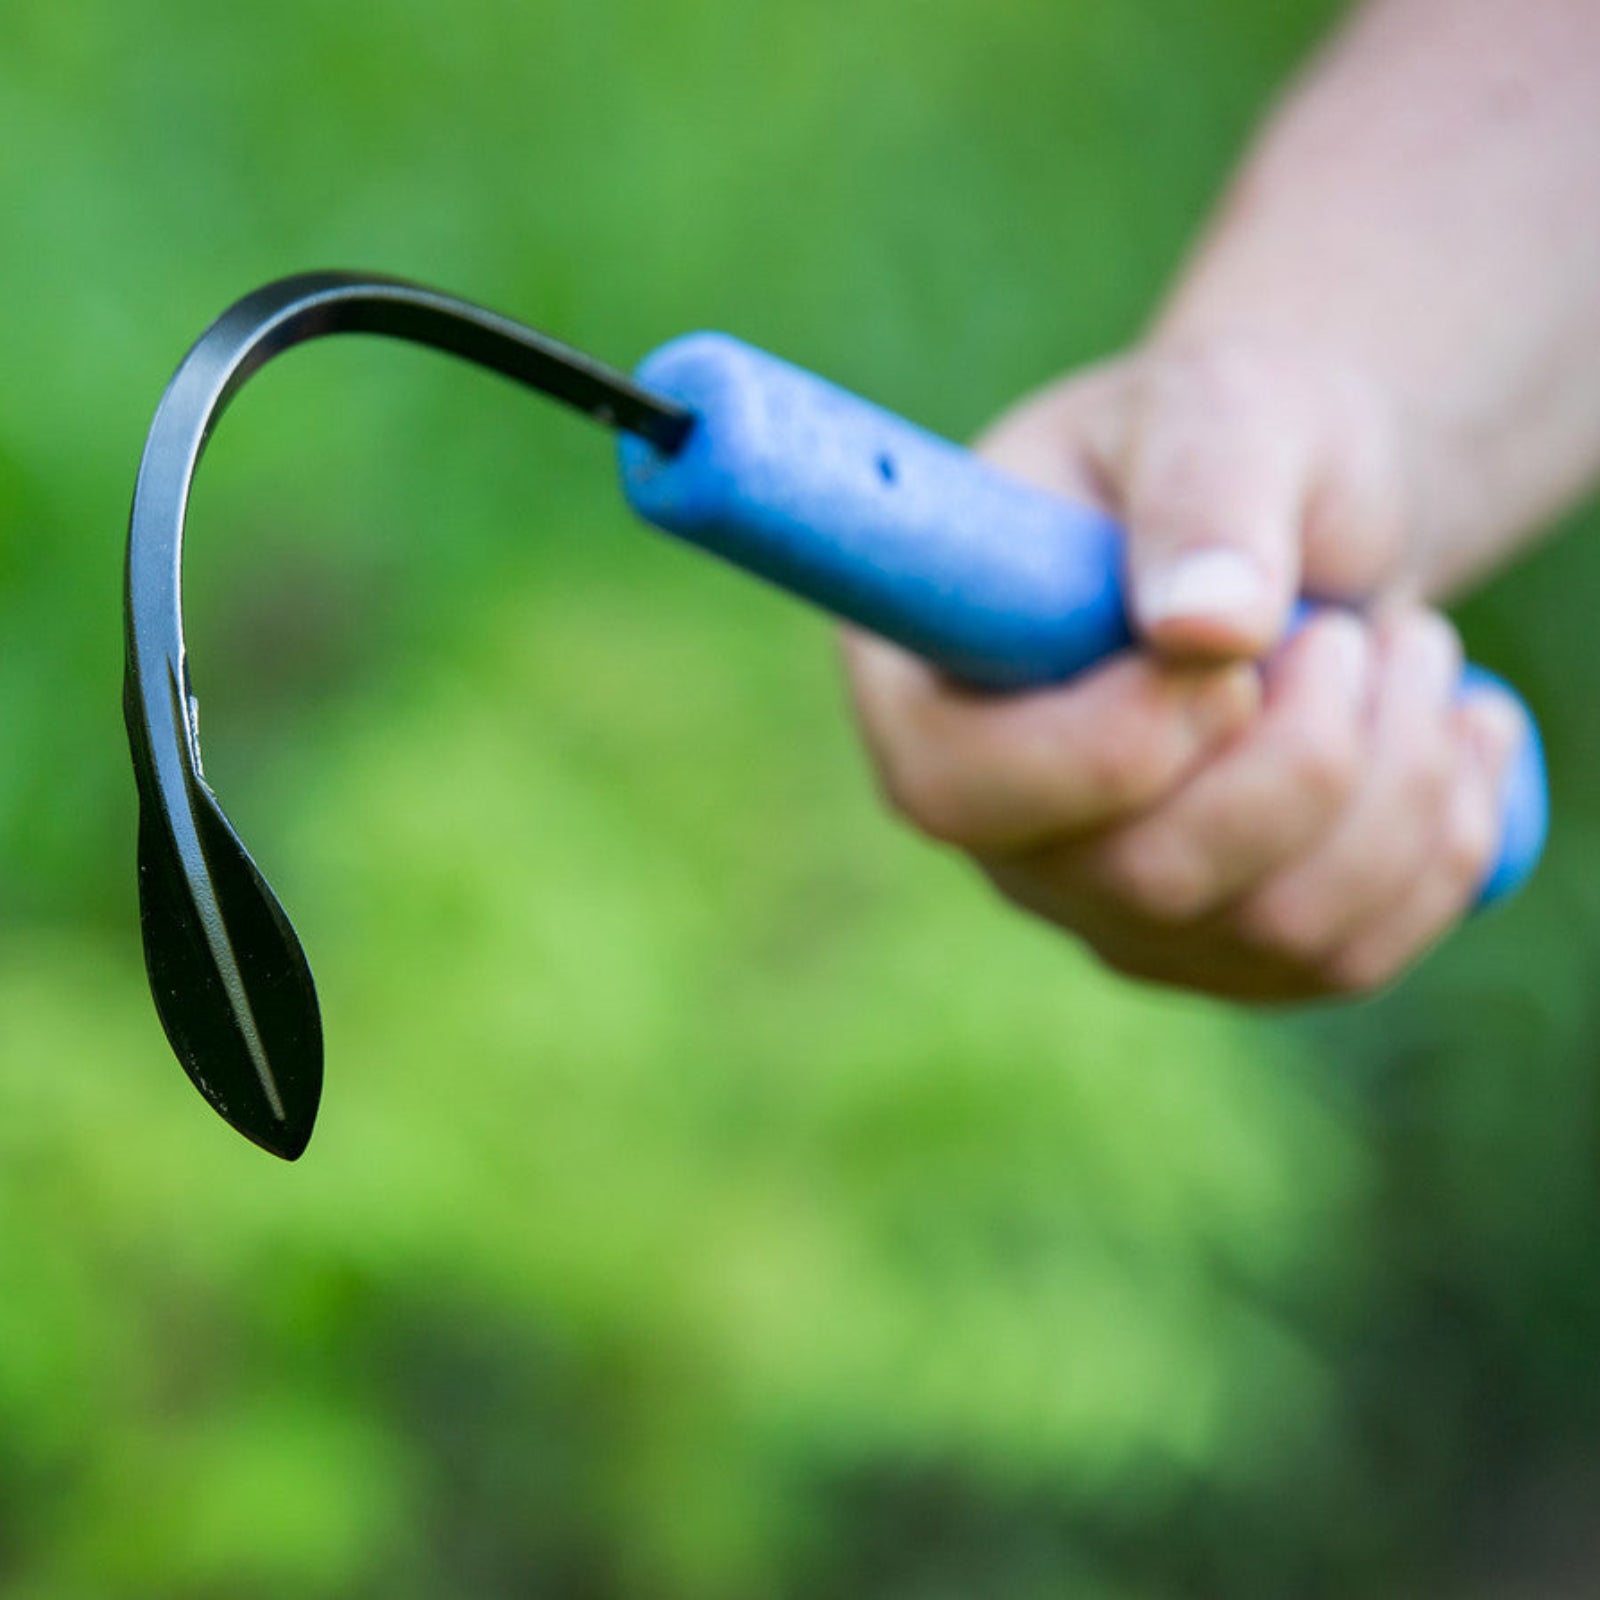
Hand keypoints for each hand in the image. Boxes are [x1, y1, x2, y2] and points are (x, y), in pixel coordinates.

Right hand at [843, 341, 1525, 1000]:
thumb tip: (1205, 624)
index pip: (956, 789)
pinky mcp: (1219, 952)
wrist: (1309, 519)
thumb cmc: (1232, 449)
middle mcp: (1001, 823)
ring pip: (1270, 928)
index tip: (1231, 651)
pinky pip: (1347, 958)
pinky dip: (1441, 836)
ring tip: (1408, 650)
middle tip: (1359, 630)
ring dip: (1397, 777)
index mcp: (930, 684)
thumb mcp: (1218, 407)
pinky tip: (1449, 733)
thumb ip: (1201, 491)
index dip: (1107, 744)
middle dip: (1308, 751)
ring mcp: (1107, 905)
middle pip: (1141, 881)